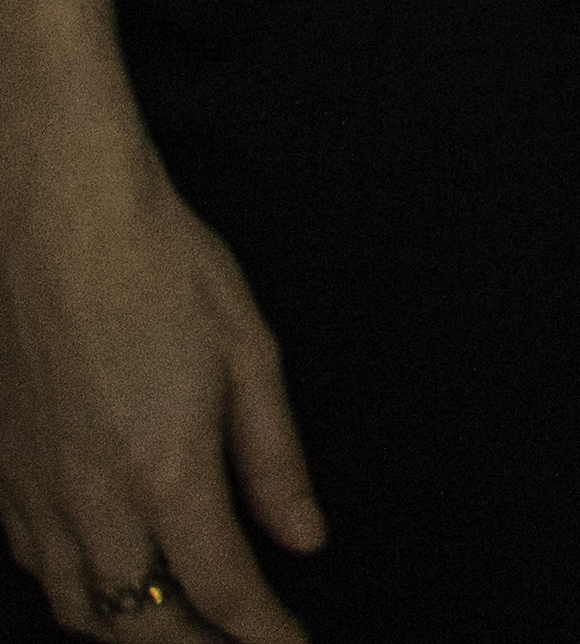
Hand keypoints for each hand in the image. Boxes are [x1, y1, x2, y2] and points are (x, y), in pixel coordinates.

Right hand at [0, 0, 320, 643]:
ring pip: (79, 609)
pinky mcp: (2, 477)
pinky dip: (80, 598)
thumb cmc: (163, 270)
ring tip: (188, 631)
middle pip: (143, 625)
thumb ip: (274, 460)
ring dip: (135, 635)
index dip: (264, 636)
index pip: (222, 590)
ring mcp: (34, 493)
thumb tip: (304, 538)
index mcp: (166, 470)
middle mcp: (91, 499)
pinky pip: (37, 570)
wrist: (57, 220)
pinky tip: (113, 587)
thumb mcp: (250, 354)